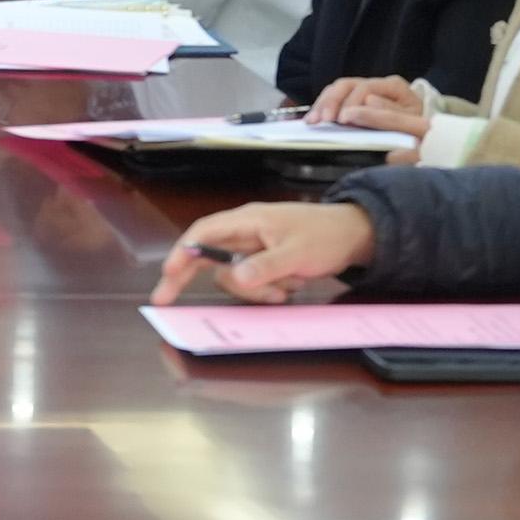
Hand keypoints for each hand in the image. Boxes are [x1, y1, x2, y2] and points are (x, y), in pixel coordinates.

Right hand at [155, 200, 373, 306]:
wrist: (355, 234)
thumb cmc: (326, 236)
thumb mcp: (297, 253)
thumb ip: (266, 266)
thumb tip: (235, 278)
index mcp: (248, 220)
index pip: (204, 232)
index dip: (182, 252)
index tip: (168, 274)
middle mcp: (245, 232)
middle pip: (205, 254)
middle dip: (188, 276)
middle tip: (164, 299)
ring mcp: (253, 247)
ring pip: (232, 275)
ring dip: (255, 290)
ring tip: (286, 289)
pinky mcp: (264, 261)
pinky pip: (251, 281)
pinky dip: (268, 289)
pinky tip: (291, 284)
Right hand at [309, 75, 435, 136]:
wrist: (422, 131)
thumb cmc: (417, 127)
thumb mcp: (411, 121)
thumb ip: (392, 112)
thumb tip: (368, 101)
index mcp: (392, 86)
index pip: (366, 88)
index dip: (351, 103)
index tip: (341, 120)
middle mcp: (376, 84)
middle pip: (346, 85)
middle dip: (331, 102)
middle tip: (321, 120)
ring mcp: (363, 90)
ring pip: (336, 89)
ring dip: (322, 105)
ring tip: (312, 122)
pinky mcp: (353, 101)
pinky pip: (333, 98)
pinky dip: (321, 108)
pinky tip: (312, 120)